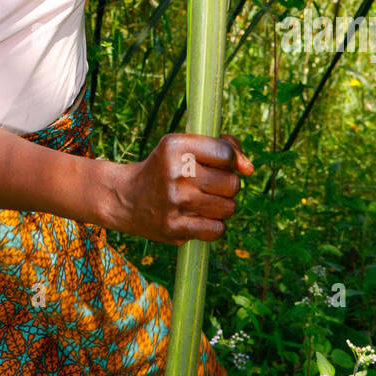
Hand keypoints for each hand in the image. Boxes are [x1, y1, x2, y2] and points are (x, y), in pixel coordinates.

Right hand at [108, 131, 253, 243]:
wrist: (126, 198)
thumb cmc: (163, 169)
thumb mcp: (183, 147)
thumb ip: (221, 149)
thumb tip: (249, 168)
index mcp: (175, 146)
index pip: (225, 153)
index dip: (231, 160)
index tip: (222, 164)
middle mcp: (176, 172)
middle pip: (232, 183)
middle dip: (226, 185)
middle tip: (207, 184)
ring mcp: (175, 201)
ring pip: (228, 207)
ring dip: (221, 206)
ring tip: (202, 201)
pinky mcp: (175, 227)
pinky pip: (217, 229)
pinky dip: (213, 225)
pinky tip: (198, 217)